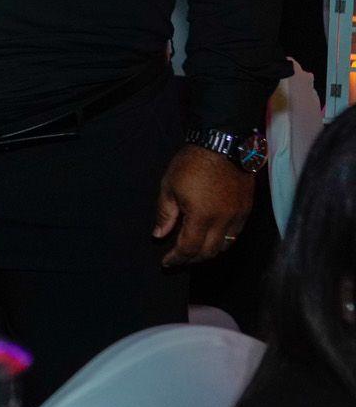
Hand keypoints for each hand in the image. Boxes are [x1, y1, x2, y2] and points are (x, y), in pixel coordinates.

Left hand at [154, 144, 252, 267]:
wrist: (223, 144)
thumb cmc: (191, 164)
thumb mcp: (169, 187)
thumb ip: (165, 214)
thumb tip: (158, 235)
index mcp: (202, 216)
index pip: (189, 248)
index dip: (177, 258)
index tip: (166, 262)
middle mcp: (224, 221)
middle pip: (209, 252)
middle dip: (192, 259)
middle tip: (179, 259)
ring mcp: (239, 215)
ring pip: (226, 245)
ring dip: (210, 251)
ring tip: (195, 250)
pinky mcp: (247, 209)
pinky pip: (237, 233)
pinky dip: (224, 240)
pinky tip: (213, 237)